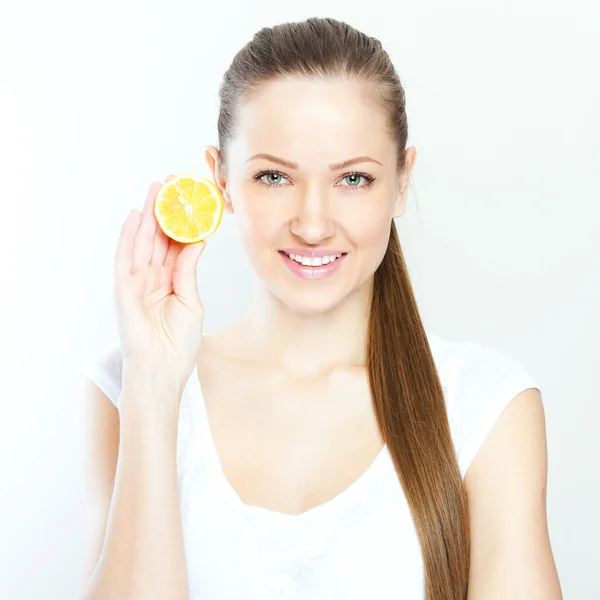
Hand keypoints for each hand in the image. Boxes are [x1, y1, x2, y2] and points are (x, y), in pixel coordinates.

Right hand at [114, 175, 206, 394]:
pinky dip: (129, 237)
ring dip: (148, 215)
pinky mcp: (124, 290)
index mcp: (170, 280)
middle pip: (157, 236)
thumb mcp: (190, 302)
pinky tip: (137, 217)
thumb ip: (188, 271)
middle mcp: (152, 277)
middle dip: (164, 210)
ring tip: (156, 189)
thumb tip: (196, 241)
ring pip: (142, 241)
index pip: (175, 244)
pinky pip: (125, 258)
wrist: (163, 371)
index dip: (181, 222)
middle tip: (172, 183)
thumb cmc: (177, 344)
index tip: (190, 199)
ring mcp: (136, 282)